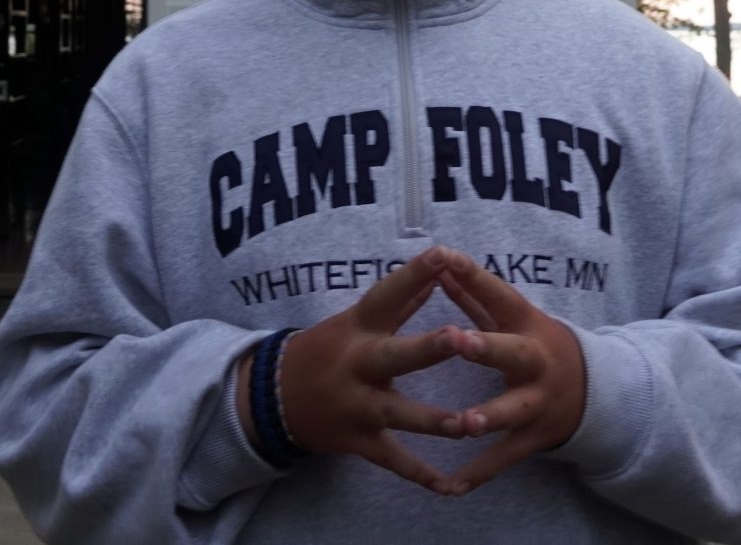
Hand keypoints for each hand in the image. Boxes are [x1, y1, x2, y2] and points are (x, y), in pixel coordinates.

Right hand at [239, 246, 473, 493]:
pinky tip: (448, 486)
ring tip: (467, 424)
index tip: (443, 254)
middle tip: (460, 338)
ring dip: (433, 420)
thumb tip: (440, 269)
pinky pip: (391, 459)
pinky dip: (418, 473)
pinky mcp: (358, 440)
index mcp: (359, 327)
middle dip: (427, 349)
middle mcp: (358, 365)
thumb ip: (401, 300)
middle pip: (395, 355)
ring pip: (398, 414)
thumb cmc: (327, 349)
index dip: (415, 275)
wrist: (273, 397)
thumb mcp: (357, 319)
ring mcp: (357, 406)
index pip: (388, 295)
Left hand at [436, 256, 587, 495]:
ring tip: (463, 424)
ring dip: (488, 416)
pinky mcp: (533, 437)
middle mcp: (536, 362)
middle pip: (513, 353)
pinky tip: (452, 486)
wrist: (595, 390)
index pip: (500, 296)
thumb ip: (474, 294)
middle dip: (486, 349)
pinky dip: (480, 472)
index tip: (446, 258)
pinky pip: (505, 457)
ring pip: (512, 410)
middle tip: (457, 342)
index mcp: (527, 325)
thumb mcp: (513, 316)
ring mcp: (537, 402)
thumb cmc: (534, 343)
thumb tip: (440, 261)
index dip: (475, 277)